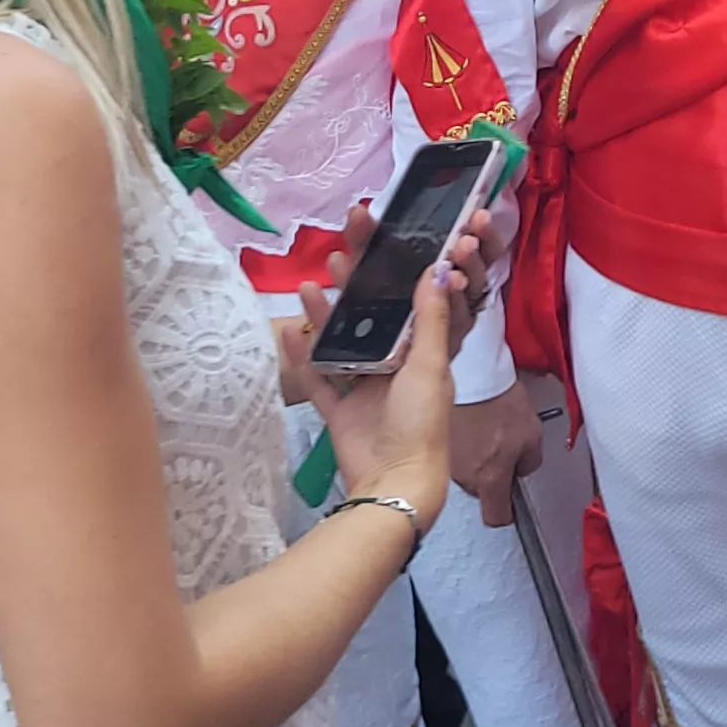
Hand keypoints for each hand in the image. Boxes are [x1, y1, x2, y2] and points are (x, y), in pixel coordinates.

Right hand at [285, 207, 463, 531]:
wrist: (394, 482)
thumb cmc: (421, 422)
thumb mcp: (429, 364)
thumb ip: (429, 318)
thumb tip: (437, 268)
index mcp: (423, 356)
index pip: (410, 306)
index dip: (397, 276)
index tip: (383, 244)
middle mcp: (394, 369)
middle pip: (371, 321)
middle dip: (356, 288)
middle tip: (339, 253)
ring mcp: (364, 392)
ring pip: (341, 346)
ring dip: (326, 317)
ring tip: (309, 284)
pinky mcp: (339, 413)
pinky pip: (317, 381)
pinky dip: (303, 359)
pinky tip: (288, 331)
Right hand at [447, 389, 543, 527]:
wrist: (470, 375)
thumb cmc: (498, 400)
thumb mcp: (532, 433)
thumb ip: (531, 461)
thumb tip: (522, 469)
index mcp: (490, 479)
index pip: (496, 517)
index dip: (506, 513)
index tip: (510, 504)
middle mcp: (464, 477)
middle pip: (479, 491)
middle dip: (489, 476)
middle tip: (499, 449)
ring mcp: (446, 460)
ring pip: (464, 472)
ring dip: (473, 458)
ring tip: (483, 429)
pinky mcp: (434, 442)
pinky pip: (450, 451)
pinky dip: (459, 442)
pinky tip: (469, 422)